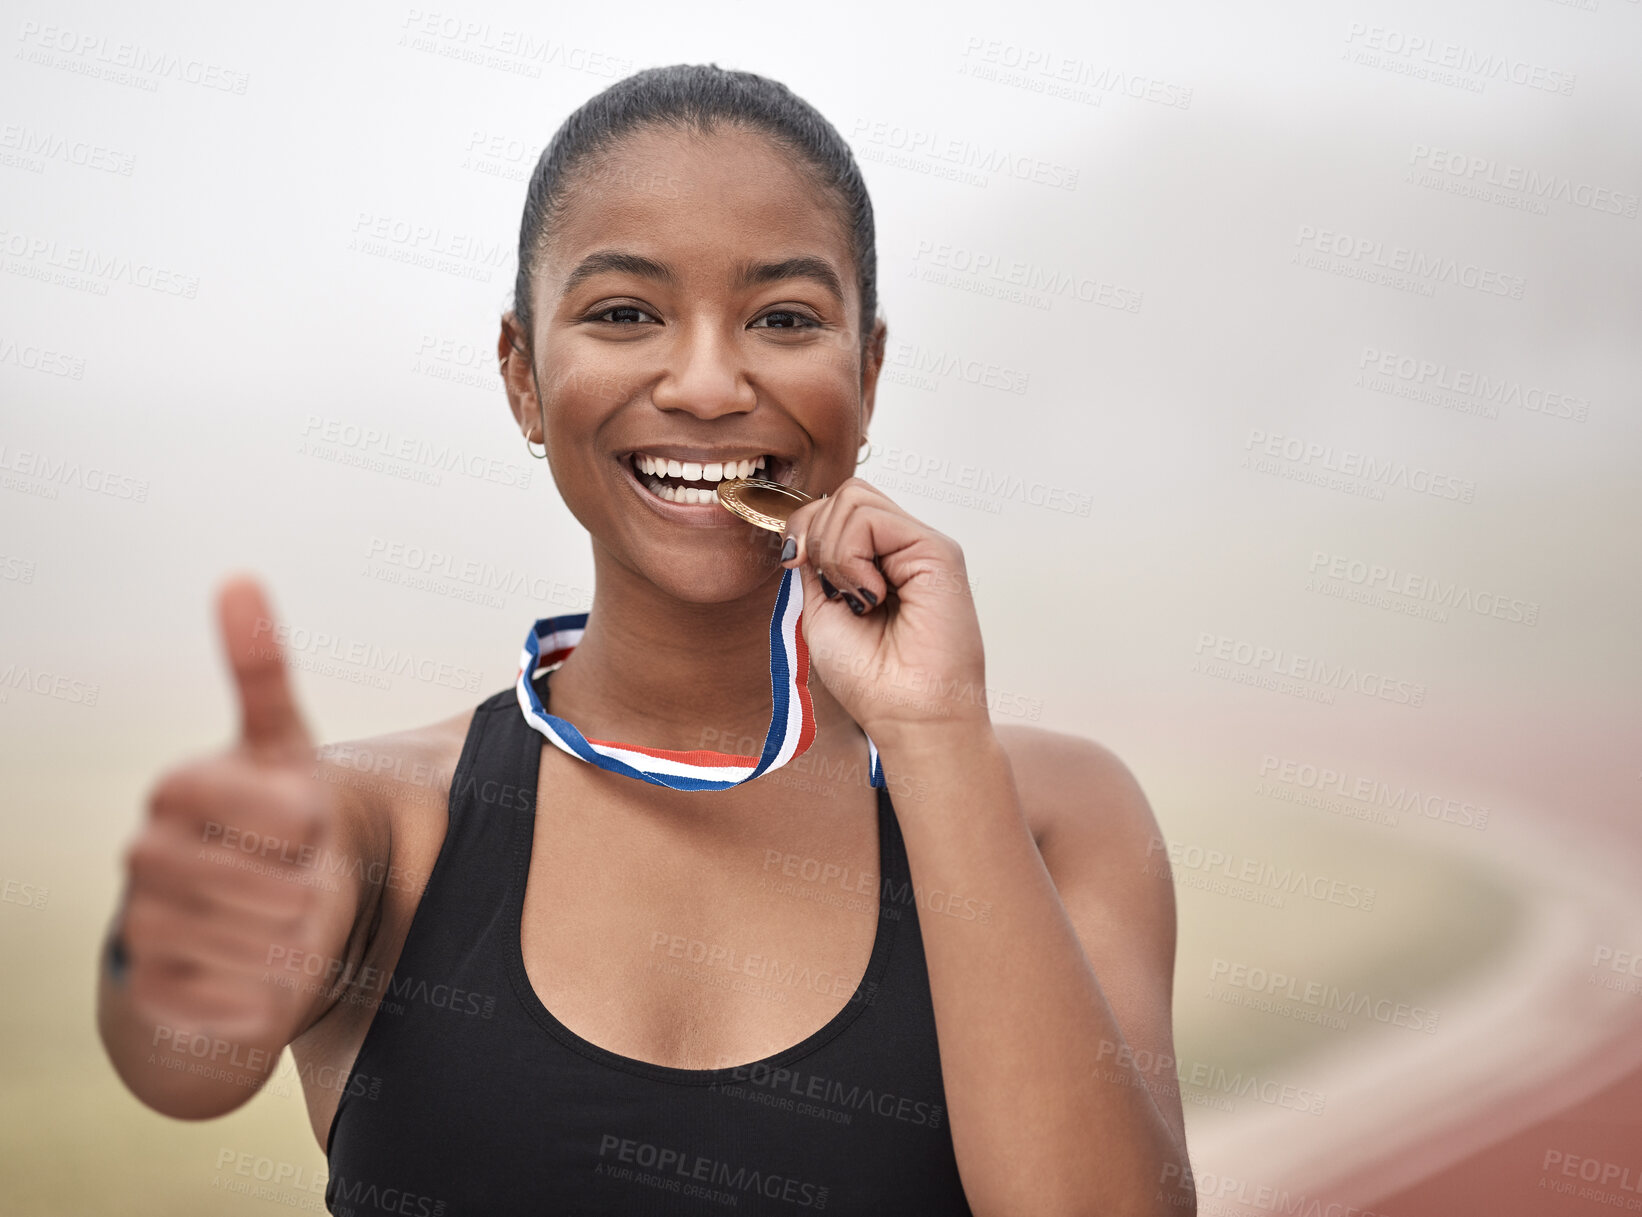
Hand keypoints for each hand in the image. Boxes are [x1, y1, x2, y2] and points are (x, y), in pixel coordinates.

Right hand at [115, 577, 341, 1052]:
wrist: (240, 933)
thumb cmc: (273, 830)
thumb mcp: (280, 749)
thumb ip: (259, 670)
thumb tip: (236, 577)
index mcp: (178, 791)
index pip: (243, 800)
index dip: (288, 817)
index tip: (310, 822)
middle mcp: (146, 857)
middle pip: (264, 883)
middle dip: (307, 888)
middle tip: (313, 883)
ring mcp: (143, 929)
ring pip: (255, 947)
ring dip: (298, 942)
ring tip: (298, 927)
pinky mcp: (153, 999)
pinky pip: (236, 1007)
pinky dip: (272, 998)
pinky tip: (271, 979)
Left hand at [779, 478, 988, 745]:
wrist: (907, 713)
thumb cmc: (870, 678)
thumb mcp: (820, 609)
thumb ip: (815, 562)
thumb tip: (802, 527)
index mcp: (876, 560)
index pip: (834, 507)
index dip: (804, 528)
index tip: (794, 565)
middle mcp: (900, 547)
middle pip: (844, 494)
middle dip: (817, 536)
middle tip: (835, 591)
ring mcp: (920, 545)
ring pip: (853, 498)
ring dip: (835, 552)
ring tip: (858, 599)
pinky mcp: (937, 549)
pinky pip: (871, 518)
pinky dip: (852, 556)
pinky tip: (871, 595)